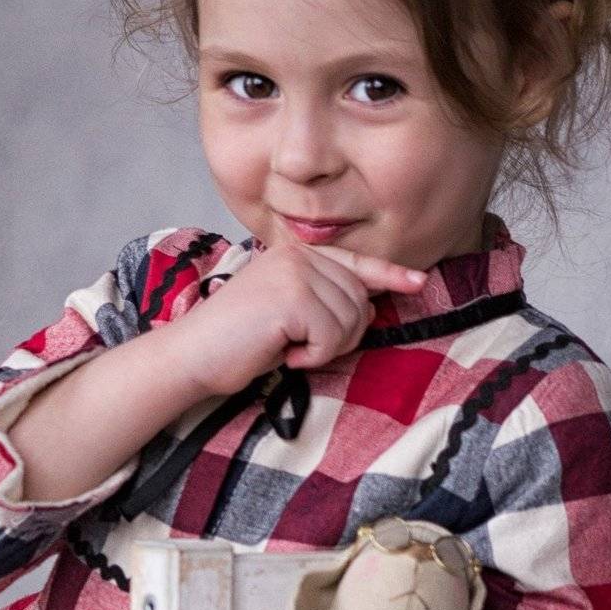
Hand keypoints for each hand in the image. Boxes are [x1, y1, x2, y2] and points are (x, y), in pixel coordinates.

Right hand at [164, 238, 426, 397]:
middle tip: (300, 347)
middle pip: (360, 300)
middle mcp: (299, 254)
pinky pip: (333, 336)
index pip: (354, 262)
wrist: (191, 354)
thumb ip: (323, 297)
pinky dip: (313, 357)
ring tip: (287, 348)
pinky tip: (283, 353)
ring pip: (351, 320)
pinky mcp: (293, 297)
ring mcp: (296, 272)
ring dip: (325, 348)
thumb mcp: (285, 310)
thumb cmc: (235, 340)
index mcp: (296, 252)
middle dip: (342, 335)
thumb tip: (370, 305)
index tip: (419, 282)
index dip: (389, 275)